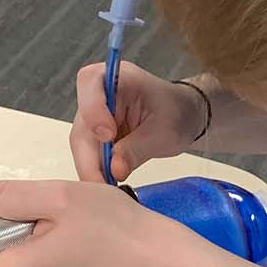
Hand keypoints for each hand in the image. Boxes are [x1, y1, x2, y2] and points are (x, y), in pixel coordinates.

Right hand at [70, 62, 207, 183]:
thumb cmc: (177, 113)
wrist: (184, 117)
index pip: (90, 84)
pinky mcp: (95, 135)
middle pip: (82, 124)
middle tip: (104, 183)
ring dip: (92, 168)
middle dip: (90, 157)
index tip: (108, 136)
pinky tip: (110, 183)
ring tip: (110, 188)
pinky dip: (97, 170)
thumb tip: (114, 169)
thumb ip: (137, 149)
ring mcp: (94, 115)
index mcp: (118, 77)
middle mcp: (99, 93)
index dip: (94, 111)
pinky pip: (88, 154)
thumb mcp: (164, 132)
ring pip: (82, 145)